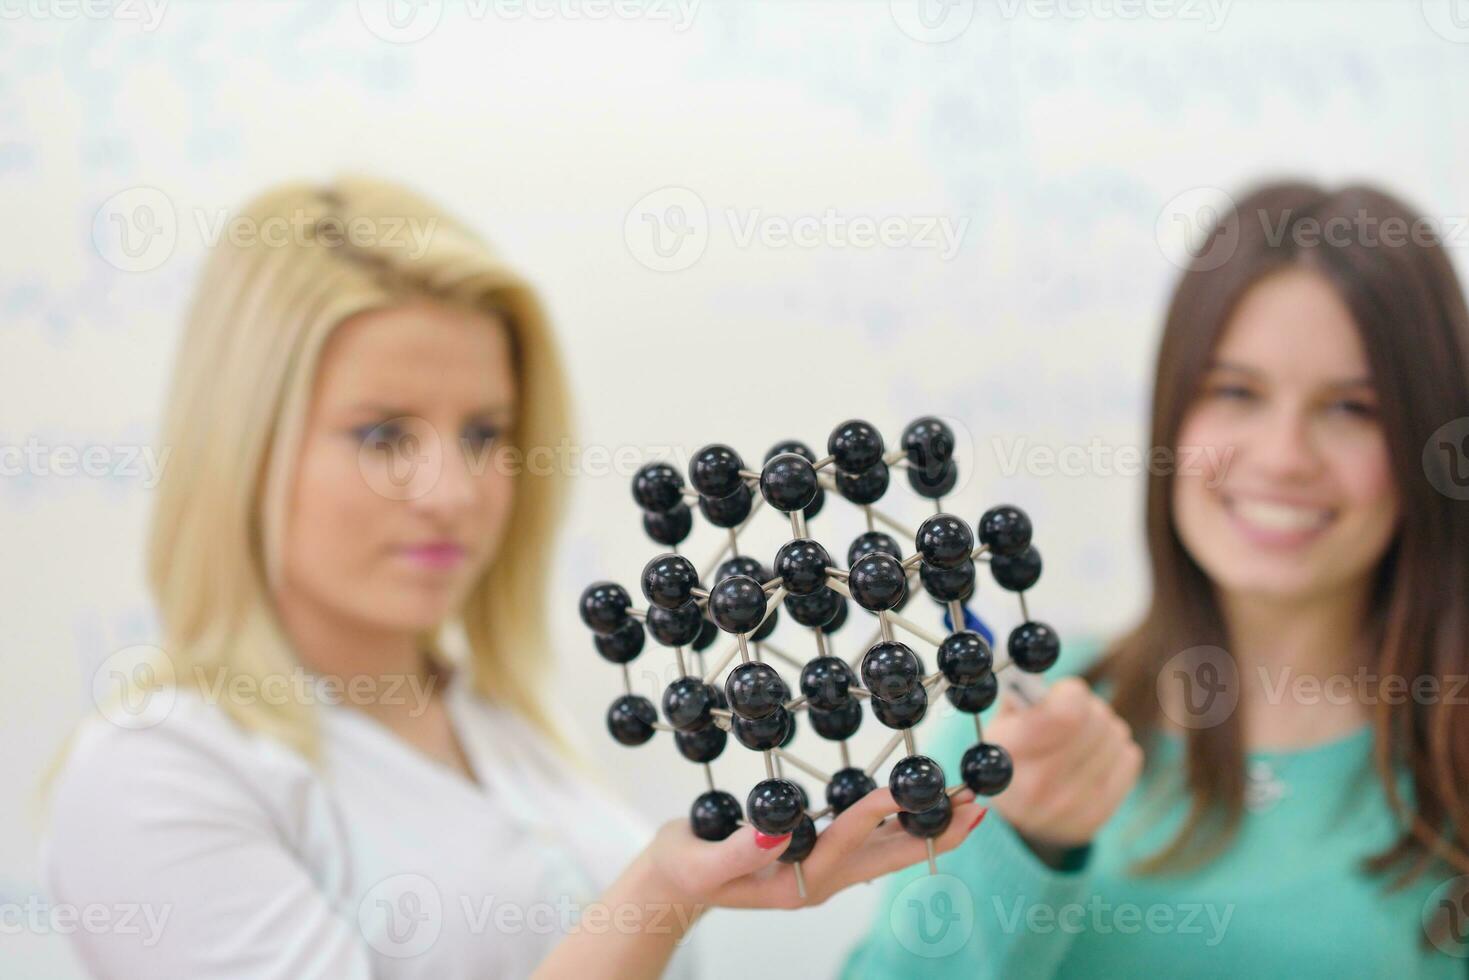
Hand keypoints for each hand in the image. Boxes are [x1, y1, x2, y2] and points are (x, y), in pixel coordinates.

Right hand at [644, 786, 988, 911]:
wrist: (674, 886)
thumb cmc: (685, 868)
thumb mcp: (700, 862)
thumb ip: (738, 851)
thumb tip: (777, 832)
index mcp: (796, 882)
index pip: (846, 841)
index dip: (876, 812)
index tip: (903, 786)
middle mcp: (821, 881)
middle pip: (889, 857)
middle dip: (935, 832)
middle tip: (977, 806)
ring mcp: (825, 873)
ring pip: (889, 852)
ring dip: (929, 828)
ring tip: (968, 805)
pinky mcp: (822, 858)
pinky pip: (874, 845)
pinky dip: (904, 825)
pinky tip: (922, 810)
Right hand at [986, 676, 1142, 852]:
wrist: (1017, 822)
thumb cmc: (1010, 758)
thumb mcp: (1000, 725)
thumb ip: (1021, 696)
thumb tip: (1042, 676)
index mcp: (1010, 753)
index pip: (1067, 712)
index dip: (1068, 693)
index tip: (1059, 695)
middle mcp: (1041, 784)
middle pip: (1096, 718)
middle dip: (1087, 708)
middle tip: (1069, 717)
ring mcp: (1072, 803)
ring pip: (1116, 733)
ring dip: (1102, 728)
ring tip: (1080, 739)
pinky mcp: (1099, 813)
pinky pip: (1130, 756)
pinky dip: (1115, 750)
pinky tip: (1093, 759)